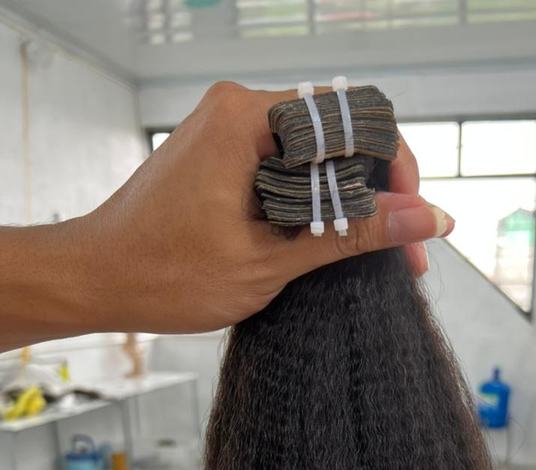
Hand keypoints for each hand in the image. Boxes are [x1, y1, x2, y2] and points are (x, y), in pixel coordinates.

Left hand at [77, 82, 452, 336]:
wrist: (95, 280)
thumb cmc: (166, 273)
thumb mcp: (272, 259)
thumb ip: (354, 231)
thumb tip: (428, 218)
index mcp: (250, 118)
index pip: (356, 120)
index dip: (398, 173)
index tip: (414, 226)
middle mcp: (241, 109)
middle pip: (341, 135)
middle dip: (379, 193)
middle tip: (402, 254)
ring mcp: (229, 130)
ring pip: (318, 155)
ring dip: (349, 202)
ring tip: (368, 256)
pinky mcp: (223, 155)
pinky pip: (289, 168)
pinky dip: (316, 204)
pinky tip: (327, 243)